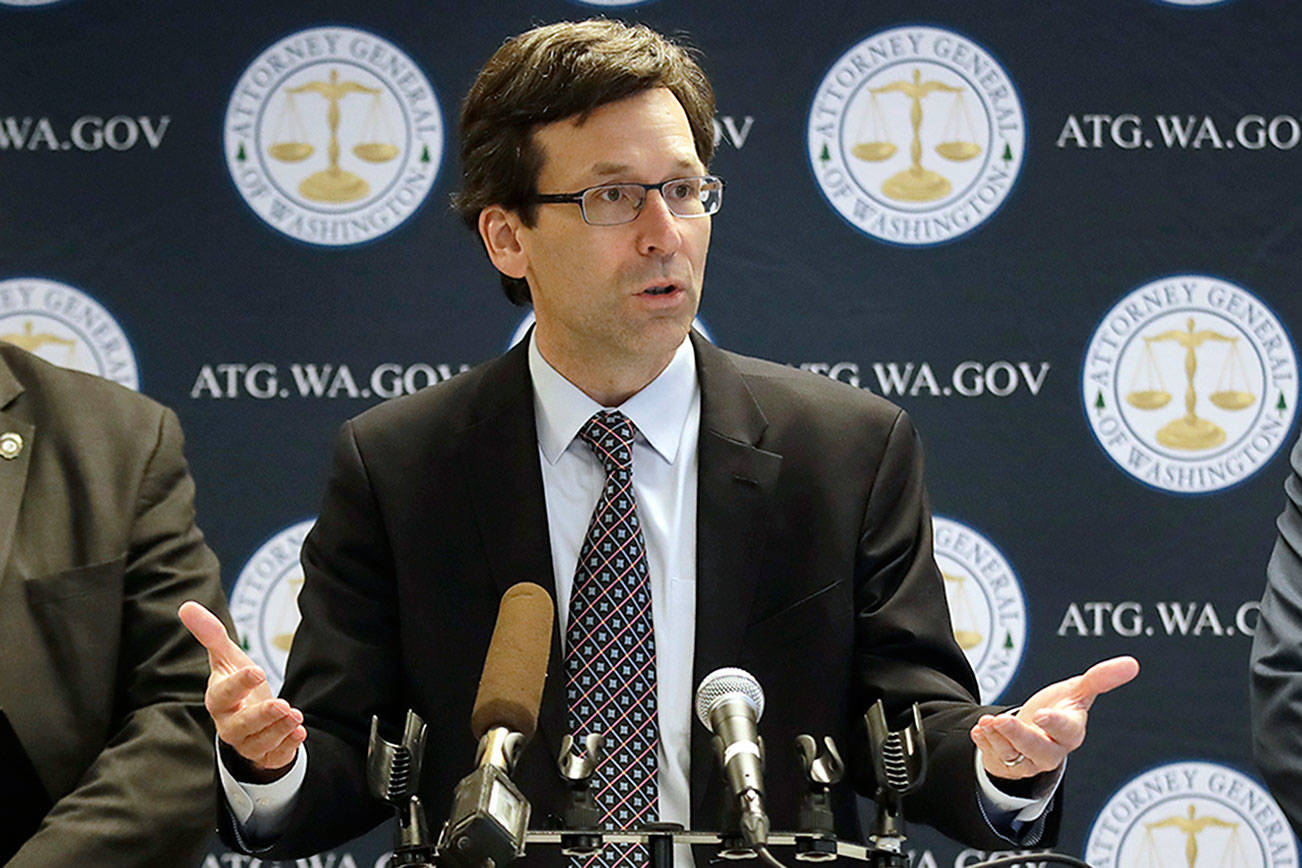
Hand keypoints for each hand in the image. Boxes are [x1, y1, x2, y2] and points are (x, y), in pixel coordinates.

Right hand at [179, 600, 305, 778]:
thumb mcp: (227, 658)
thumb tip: (186, 606)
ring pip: (259, 742)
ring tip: (295, 715)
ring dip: (278, 730)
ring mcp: (248, 741)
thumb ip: (211, 634)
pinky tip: (300, 732)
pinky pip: (274, 755)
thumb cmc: (236, 684)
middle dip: (261, 716)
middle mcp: (230, 724)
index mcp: (219, 700)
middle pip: (240, 726)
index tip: (258, 671)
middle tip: (282, 704)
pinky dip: (287, 746)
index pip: (223, 694)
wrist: (250, 719)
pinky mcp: (266, 753)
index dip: (239, 684)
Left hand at [970, 655, 1138, 780]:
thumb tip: (1131, 664)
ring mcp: (1028, 760)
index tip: (1042, 714)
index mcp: (1070, 732)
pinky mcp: (1007, 764)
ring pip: (1015, 756)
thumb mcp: (1076, 692)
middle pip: (1039, 750)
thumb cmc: (1057, 711)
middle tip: (1002, 720)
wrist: (1033, 731)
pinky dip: (985, 743)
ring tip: (987, 722)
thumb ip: (1100, 679)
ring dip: (998, 739)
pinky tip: (980, 730)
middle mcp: (1051, 750)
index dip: (1056, 723)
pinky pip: (994, 758)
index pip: (1067, 731)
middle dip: (1020, 736)